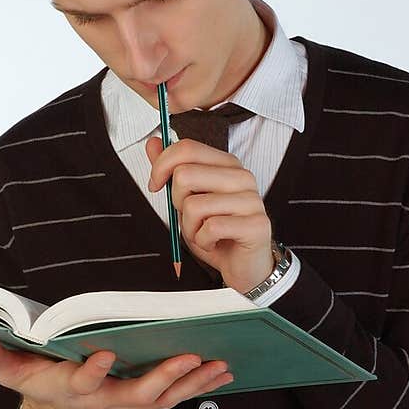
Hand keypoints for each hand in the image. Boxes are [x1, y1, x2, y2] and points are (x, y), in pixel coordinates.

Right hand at [0, 333, 234, 408]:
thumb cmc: (41, 389)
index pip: (84, 382)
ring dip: (194, 381)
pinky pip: (178, 396)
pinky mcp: (147, 403)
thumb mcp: (14, 375)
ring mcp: (130, 406)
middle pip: (140, 392)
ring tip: (221, 363)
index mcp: (74, 389)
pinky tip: (225, 370)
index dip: (94, 371)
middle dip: (165, 376)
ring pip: (167, 396)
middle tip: (189, 356)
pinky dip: (202, 384)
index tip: (106, 354)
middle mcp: (107, 401)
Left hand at [145, 136, 274, 293]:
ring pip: (194, 205)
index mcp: (227, 164)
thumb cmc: (217, 233)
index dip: (161, 166)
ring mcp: (251, 200)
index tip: (155, 185)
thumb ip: (171, 171)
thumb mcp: (187, 200)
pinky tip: (214, 243)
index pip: (187, 149)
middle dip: (176, 203)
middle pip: (185, 174)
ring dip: (189, 228)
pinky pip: (211, 228)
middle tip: (190, 218)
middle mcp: (242, 177)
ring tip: (203, 233)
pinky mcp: (256, 225)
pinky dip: (203, 241)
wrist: (244, 266)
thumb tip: (153, 142)